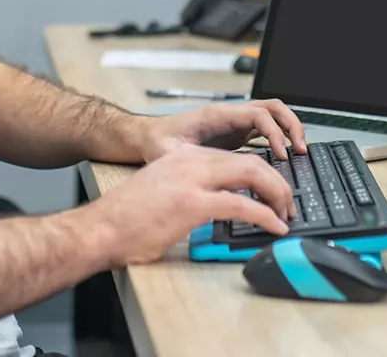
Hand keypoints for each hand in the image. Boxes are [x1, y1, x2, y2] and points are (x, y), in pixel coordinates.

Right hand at [90, 144, 294, 264]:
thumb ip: (190, 190)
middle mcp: (190, 162)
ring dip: (277, 195)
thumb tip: (219, 206)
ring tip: (285, 214)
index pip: (235, 156)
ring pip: (253, 175)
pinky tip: (274, 226)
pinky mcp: (193, 203)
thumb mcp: (162, 192)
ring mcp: (192, 180)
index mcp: (183, 158)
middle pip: (251, 160)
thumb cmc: (124, 220)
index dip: (262, 174)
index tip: (272, 193)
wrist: (99, 229)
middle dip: (276, 182)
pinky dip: (266, 215)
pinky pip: (244, 204)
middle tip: (287, 204)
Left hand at [139, 99, 307, 162]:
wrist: (152, 136)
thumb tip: (202, 170)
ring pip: (273, 115)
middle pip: (273, 108)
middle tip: (300, 151)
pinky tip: (284, 157)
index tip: (281, 155)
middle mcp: (231, 115)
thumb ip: (186, 159)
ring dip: (290, 129)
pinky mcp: (238, 132)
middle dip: (291, 126)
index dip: (274, 133)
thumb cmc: (160, 141)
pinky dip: (281, 138)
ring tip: (300, 152)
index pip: (257, 115)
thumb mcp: (169, 152)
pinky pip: (267, 128)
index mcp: (218, 115)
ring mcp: (236, 122)